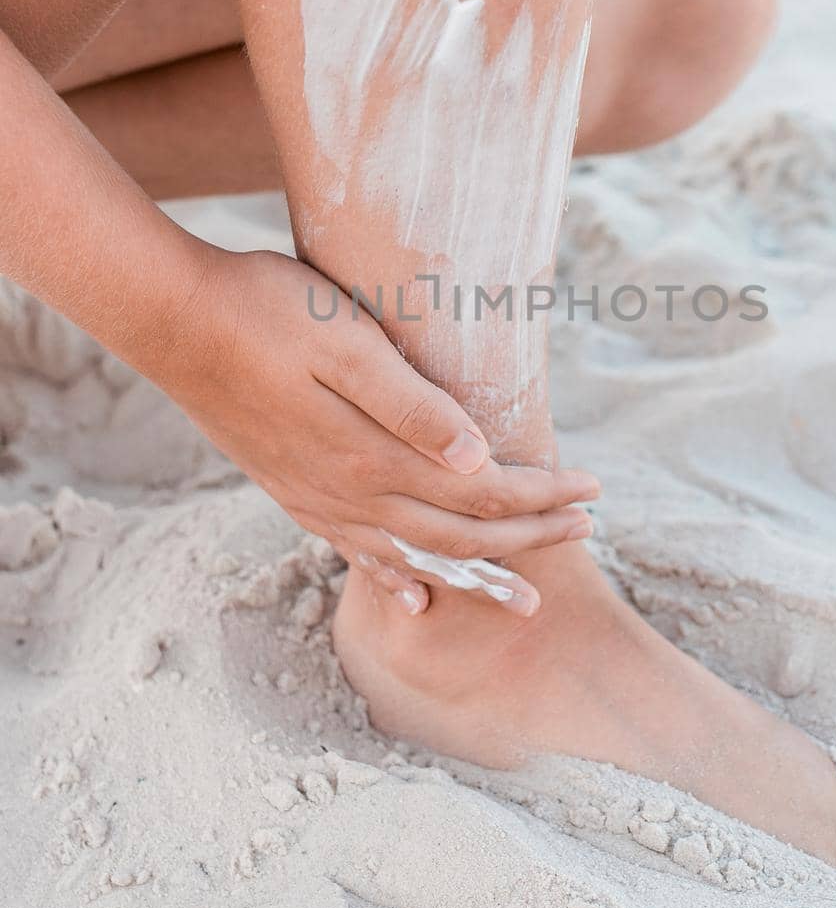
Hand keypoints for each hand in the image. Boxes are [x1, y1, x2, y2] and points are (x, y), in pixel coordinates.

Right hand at [155, 246, 597, 614]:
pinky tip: (413, 597)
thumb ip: (413, 405)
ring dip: (477, 572)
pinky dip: (396, 579)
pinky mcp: (292, 490)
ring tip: (522, 594)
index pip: (483, 492)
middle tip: (587, 531)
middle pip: (460, 533)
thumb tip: (482, 461)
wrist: (171, 320)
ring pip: (415, 556)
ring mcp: (317, 499)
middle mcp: (349, 493)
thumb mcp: (347, 340)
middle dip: (529, 537)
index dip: (543, 496)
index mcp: (374, 456)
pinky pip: (357, 554)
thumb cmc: (266, 310)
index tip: (593, 490)